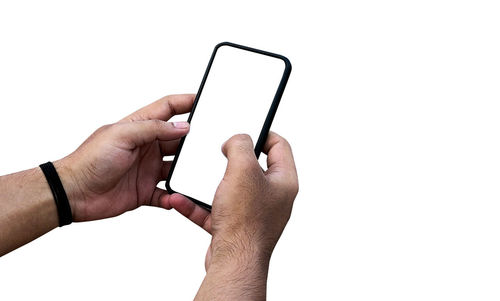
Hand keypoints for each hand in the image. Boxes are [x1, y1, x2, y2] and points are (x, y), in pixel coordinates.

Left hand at [56, 94, 194, 221]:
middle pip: (178, 139)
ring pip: (177, 167)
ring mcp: (147, 169)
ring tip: (196, 172)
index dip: (186, 102)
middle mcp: (146, 146)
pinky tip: (176, 197)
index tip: (204, 100)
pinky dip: (174, 197)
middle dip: (193, 140)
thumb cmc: (90, 160)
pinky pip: (167, 194)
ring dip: (186, 170)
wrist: (74, 193)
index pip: (168, 108)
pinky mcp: (145, 191)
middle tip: (208, 142)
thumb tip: (183, 126)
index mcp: (140, 127)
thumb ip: (154, 129)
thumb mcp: (122, 135)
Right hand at [167, 132, 298, 267]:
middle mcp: (272, 197)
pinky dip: (197, 204)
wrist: (233, 262)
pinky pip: (214, 209)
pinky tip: (181, 200)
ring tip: (194, 175)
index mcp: (284, 181)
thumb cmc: (245, 222)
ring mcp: (253, 213)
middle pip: (252, 167)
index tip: (247, 127)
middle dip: (231, 159)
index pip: (280, 146)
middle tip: (219, 152)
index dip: (263, 132)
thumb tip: (237, 140)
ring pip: (230, 189)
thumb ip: (241, 145)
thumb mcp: (243, 170)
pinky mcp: (235, 226)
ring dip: (208, 183)